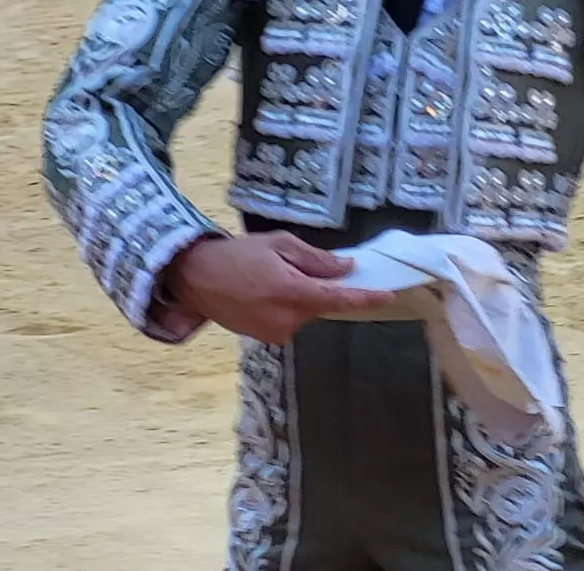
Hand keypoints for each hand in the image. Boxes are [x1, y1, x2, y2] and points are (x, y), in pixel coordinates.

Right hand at [164, 231, 395, 344]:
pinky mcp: (264, 338)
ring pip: (305, 312)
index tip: (388, 296)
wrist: (196, 277)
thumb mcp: (280, 245)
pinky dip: (287, 306)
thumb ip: (316, 260)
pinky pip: (289, 320)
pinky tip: (266, 292)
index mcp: (291, 294)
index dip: (365, 298)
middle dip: (319, 287)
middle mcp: (285, 320)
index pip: (338, 299)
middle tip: (293, 266)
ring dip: (300, 296)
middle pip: (321, 304)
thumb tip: (346, 268)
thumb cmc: (238, 255)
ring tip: (271, 278)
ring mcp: (273, 333)